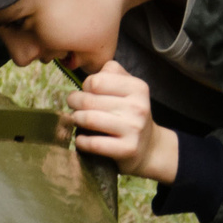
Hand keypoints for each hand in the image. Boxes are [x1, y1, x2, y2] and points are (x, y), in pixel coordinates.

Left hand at [65, 61, 176, 179]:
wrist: (149, 146)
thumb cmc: (130, 113)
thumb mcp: (128, 88)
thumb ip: (110, 73)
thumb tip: (88, 80)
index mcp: (138, 87)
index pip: (96, 81)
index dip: (86, 86)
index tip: (87, 93)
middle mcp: (139, 106)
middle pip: (89, 100)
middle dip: (74, 103)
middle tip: (73, 106)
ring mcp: (134, 128)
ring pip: (89, 120)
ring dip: (76, 120)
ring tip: (76, 120)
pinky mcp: (128, 149)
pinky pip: (93, 143)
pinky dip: (81, 141)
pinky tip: (81, 139)